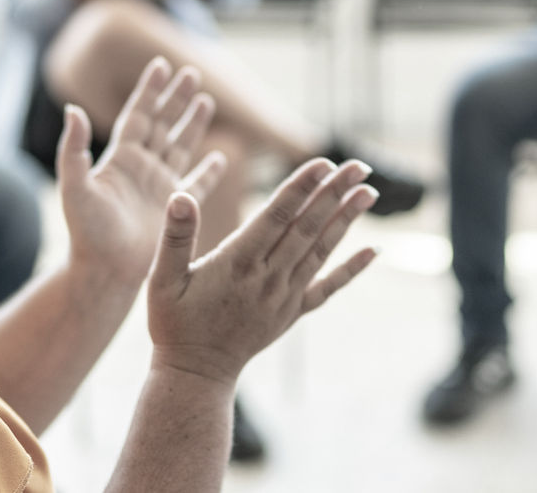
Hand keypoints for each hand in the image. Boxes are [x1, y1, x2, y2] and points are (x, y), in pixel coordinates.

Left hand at [57, 59, 228, 284]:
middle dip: (176, 99)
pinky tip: (221, 157)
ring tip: (206, 101)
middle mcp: (141, 168)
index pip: (138, 115)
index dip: (149, 91)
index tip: (160, 66)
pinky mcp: (175, 209)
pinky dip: (209, 172)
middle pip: (162, 124)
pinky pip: (197, 185)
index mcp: (120, 158)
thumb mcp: (75, 187)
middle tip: (191, 73)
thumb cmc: (86, 232)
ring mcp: (160, 187)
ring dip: (192, 124)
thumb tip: (71, 109)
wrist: (104, 271)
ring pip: (181, 146)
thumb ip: (73, 149)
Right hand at [146, 159, 380, 384]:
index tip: (324, 162)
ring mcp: (285, 296)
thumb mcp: (161, 279)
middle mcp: (269, 277)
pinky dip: (352, 269)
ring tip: (370, 191)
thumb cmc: (173, 323)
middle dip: (335, 194)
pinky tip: (374, 250)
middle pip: (308, 227)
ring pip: (321, 251)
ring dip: (346, 220)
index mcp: (238, 263)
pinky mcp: (292, 312)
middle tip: (359, 166)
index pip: (278, 215)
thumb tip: (179, 196)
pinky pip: (328, 287)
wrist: (197, 373)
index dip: (302, 187)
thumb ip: (173, 237)